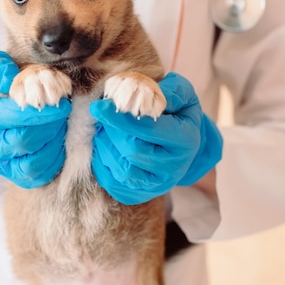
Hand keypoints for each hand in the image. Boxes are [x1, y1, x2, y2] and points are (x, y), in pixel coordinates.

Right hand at [0, 50, 71, 188]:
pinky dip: (51, 157)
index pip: (13, 116)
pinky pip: (36, 172)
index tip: (59, 100)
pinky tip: (56, 139)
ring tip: (59, 122)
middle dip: (49, 124)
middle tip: (62, 110)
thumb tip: (9, 79)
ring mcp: (1, 161)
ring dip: (52, 139)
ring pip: (32, 159)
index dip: (40, 110)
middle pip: (24, 139)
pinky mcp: (14, 174)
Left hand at [90, 72, 222, 204]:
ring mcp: (157, 185)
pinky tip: (104, 147)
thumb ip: (171, 90)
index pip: (148, 129)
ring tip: (104, 130)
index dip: (121, 118)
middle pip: (132, 149)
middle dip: (111, 130)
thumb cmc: (177, 114)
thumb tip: (149, 93)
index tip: (99, 106)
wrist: (181, 145)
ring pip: (121, 168)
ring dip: (105, 146)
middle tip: (102, 116)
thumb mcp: (183, 96)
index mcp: (186, 140)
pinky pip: (112, 183)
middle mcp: (174, 167)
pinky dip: (102, 164)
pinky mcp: (139, 194)